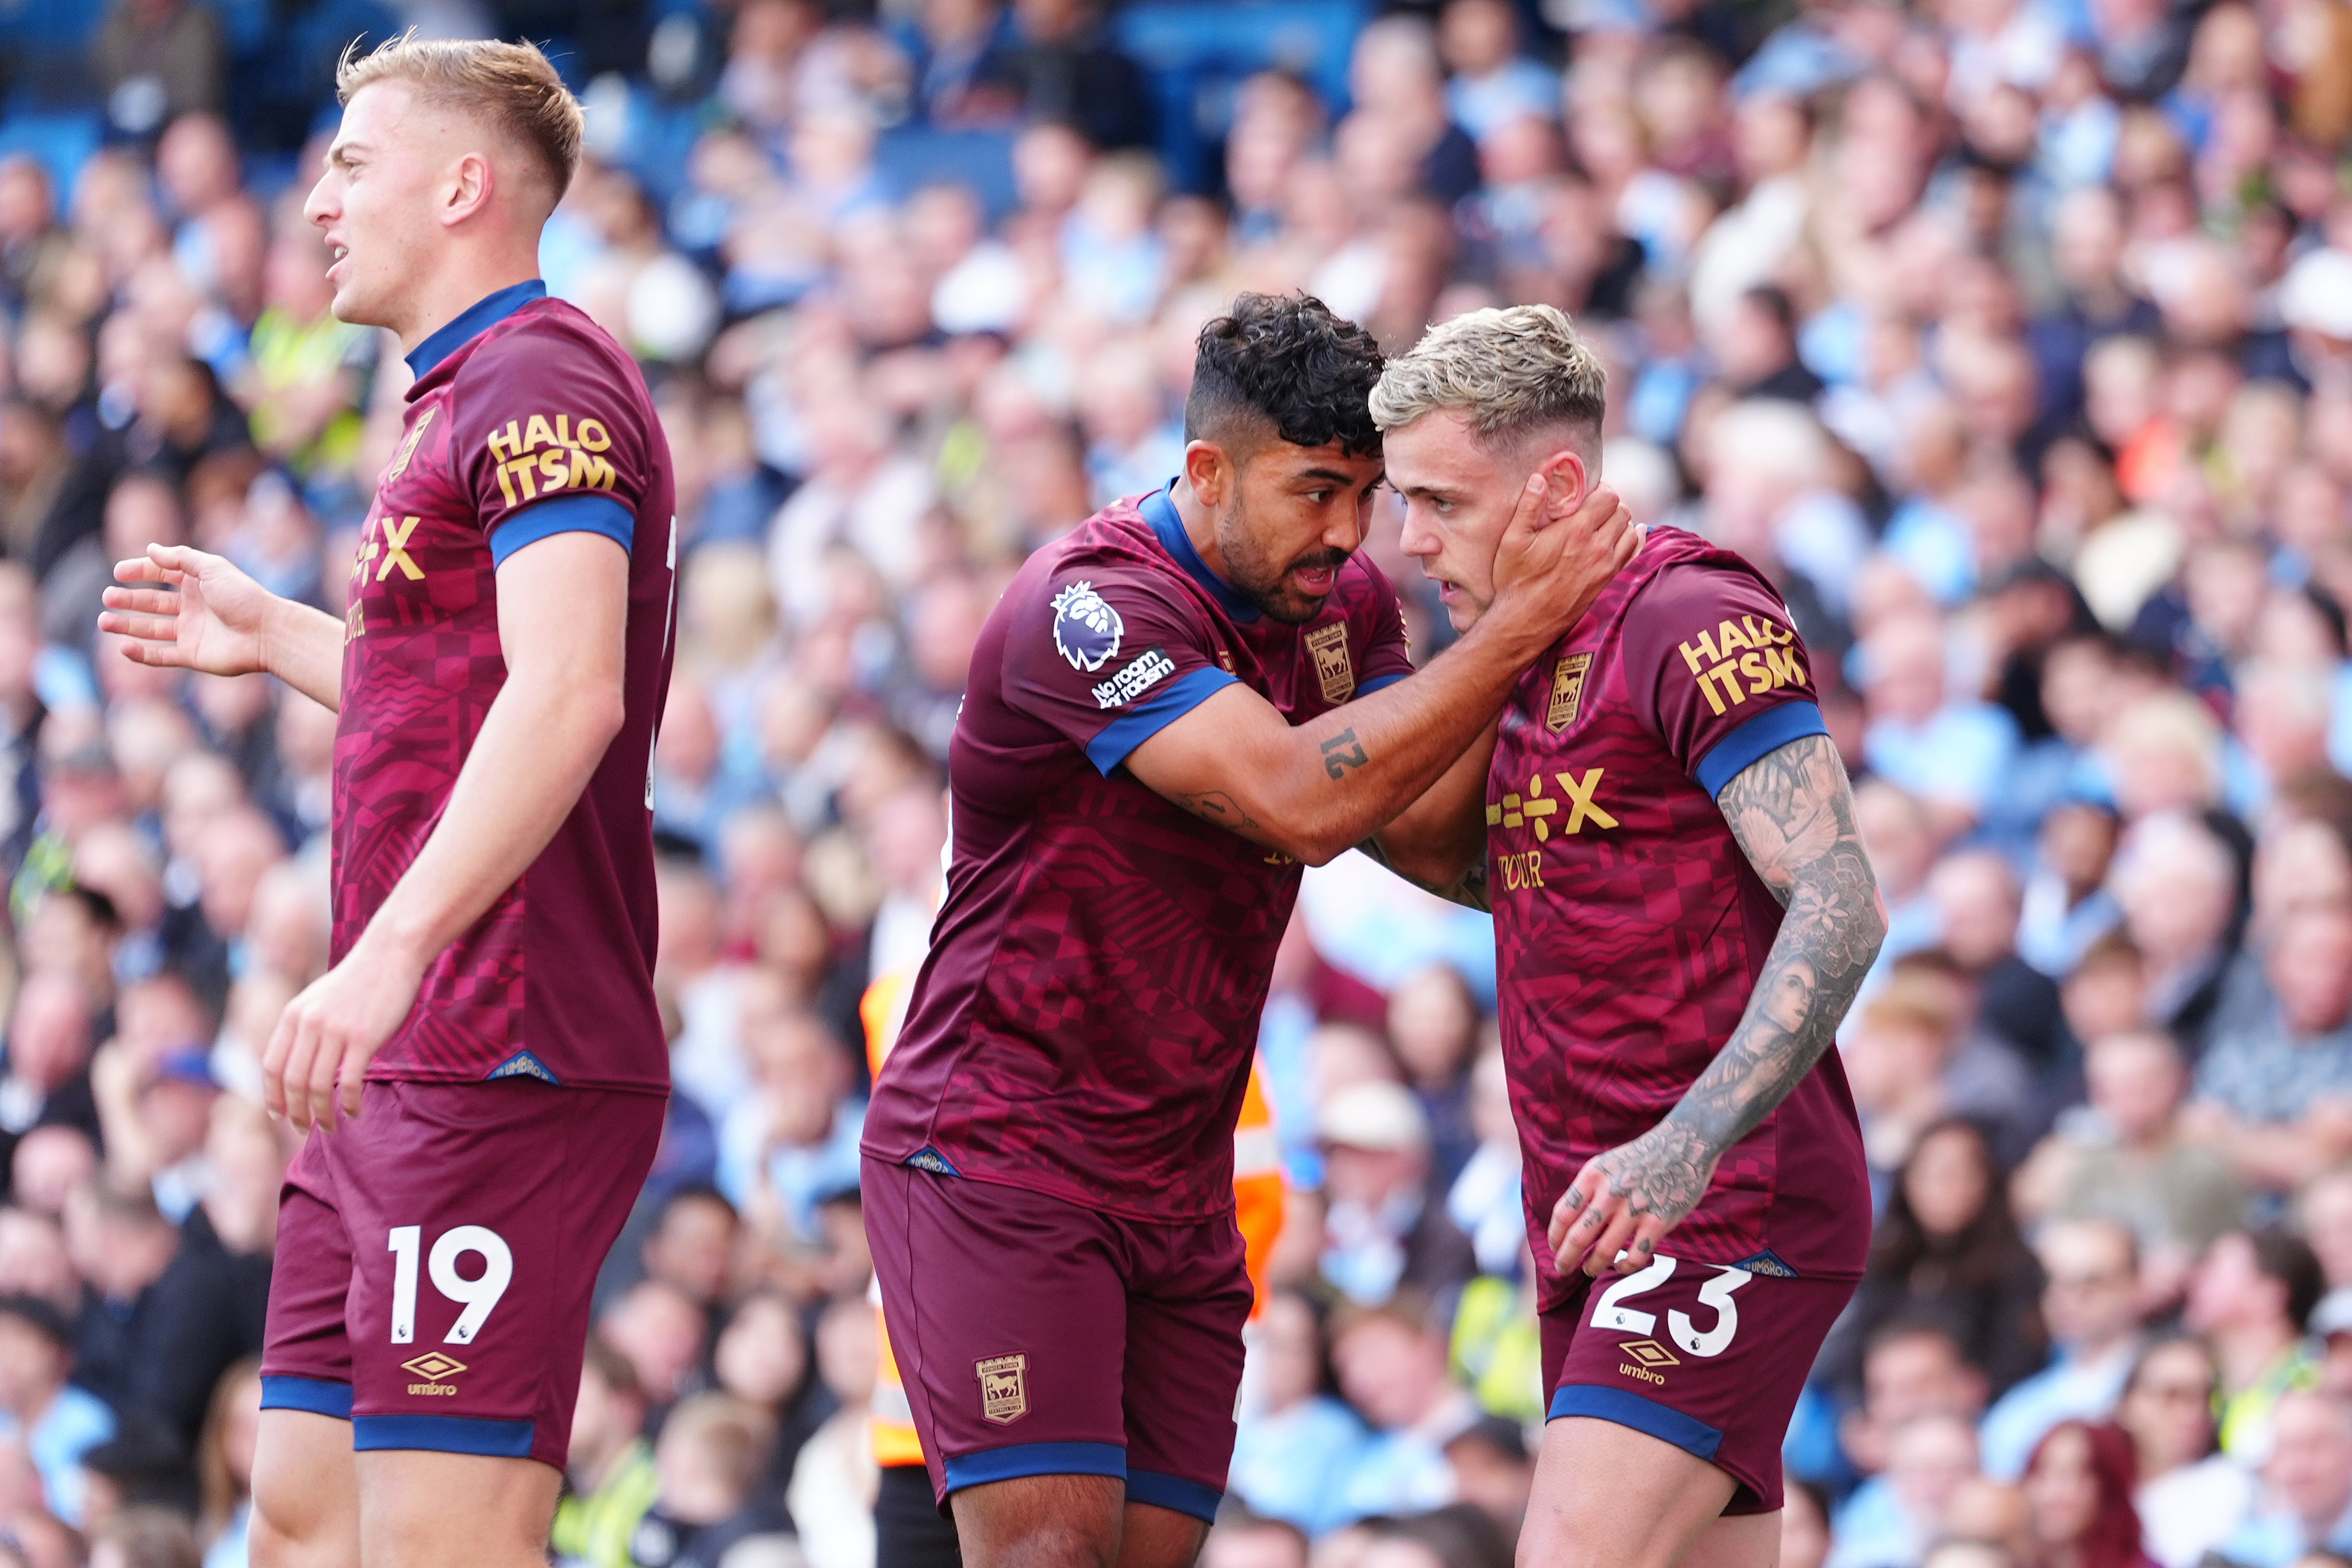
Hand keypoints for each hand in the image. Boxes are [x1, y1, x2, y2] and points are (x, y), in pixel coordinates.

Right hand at [99, 544, 279, 677]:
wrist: (266, 633)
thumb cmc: (243, 597)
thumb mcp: (212, 568)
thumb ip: (180, 558)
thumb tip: (150, 548)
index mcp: (198, 584)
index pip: (161, 574)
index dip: (139, 572)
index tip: (117, 573)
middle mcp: (193, 607)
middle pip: (152, 602)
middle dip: (128, 600)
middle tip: (107, 598)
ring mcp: (192, 632)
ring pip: (151, 629)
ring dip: (127, 625)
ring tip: (104, 621)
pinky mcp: (192, 656)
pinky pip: (161, 656)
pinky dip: (141, 654)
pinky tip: (123, 647)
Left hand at [262, 935, 426, 1131]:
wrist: (390, 953)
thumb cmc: (358, 979)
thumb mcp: (318, 998)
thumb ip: (303, 1026)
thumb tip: (297, 1062)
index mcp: (293, 1015)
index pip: (271, 1066)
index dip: (273, 1096)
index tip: (280, 1115)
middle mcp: (308, 1024)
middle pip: (292, 1082)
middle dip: (296, 1112)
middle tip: (304, 1129)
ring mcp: (335, 1031)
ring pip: (319, 1086)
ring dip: (321, 1114)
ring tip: (329, 1128)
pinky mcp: (363, 1038)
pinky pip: (350, 1081)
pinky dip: (350, 1103)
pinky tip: (355, 1112)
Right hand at [1487, 464, 1638, 654]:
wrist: (1526, 622)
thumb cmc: (1515, 581)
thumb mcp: (1512, 541)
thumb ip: (1528, 506)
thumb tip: (1540, 477)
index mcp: (1576, 530)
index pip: (1607, 496)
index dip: (1600, 489)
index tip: (1587, 493)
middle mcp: (1597, 546)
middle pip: (1621, 510)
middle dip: (1609, 505)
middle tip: (1594, 507)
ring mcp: (1606, 565)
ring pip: (1630, 529)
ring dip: (1620, 522)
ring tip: (1604, 522)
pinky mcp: (1608, 580)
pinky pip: (1633, 553)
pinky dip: (1634, 540)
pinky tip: (1631, 534)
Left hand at [1548, 1121, 1717, 1276]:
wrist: (1684, 1144)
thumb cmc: (1641, 1157)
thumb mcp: (1606, 1163)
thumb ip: (1588, 1189)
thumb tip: (1568, 1221)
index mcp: (1593, 1175)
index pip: (1563, 1213)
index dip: (1554, 1236)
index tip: (1554, 1248)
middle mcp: (1610, 1193)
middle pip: (1578, 1237)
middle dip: (1565, 1259)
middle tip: (1561, 1269)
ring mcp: (1635, 1209)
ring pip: (1605, 1251)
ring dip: (1593, 1266)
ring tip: (1590, 1270)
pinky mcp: (1659, 1222)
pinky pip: (1636, 1256)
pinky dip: (1625, 1267)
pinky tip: (1621, 1266)